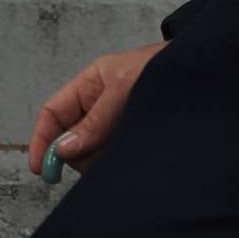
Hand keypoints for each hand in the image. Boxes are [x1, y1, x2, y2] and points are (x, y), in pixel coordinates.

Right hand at [28, 41, 166, 176]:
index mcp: (88, 87)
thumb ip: (94, 122)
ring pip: (91, 153)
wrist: (198, 71)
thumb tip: (63, 151)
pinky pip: (111, 158)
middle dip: (79, 154)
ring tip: (129, 142)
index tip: (41, 169)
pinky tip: (136, 150)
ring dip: (102, 158)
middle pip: (70, 141)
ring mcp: (113, 126)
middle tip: (101, 157)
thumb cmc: (158, 68)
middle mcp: (96, 108)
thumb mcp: (122, 89)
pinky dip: (118, 161)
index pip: (53, 114)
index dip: (42, 140)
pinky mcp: (129, 140)